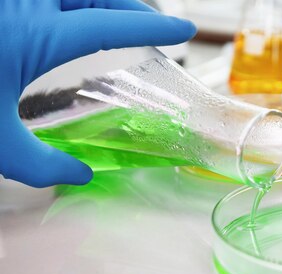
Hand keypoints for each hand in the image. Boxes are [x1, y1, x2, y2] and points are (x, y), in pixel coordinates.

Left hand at [0, 0, 196, 187]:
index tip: (183, 30)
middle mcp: (25, 4)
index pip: (108, 24)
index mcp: (37, 34)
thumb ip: (37, 163)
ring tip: (115, 21)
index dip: (151, 27)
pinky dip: (70, 4)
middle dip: (129, 8)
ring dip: (100, 4)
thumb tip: (76, 174)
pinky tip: (68, 21)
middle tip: (149, 26)